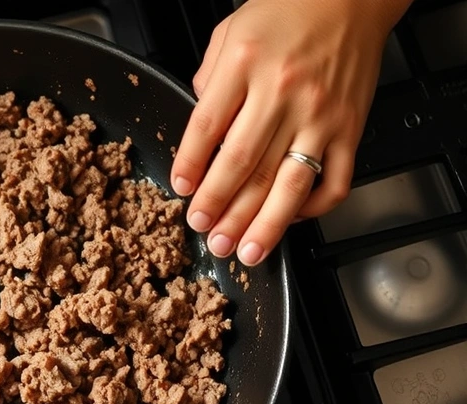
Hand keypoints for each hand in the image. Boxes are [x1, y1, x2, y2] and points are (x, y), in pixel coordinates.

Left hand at [170, 0, 411, 265]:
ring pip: (288, 184)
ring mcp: (321, 115)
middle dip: (219, 206)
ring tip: (242, 252)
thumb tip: (199, 133)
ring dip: (262, 225)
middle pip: (244, 163)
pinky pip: (335, 181)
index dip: (190, 164)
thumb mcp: (232, 32)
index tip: (181, 189)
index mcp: (246, 65)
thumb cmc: (288, 11)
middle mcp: (284, 92)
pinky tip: (289, 222)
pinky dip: (313, 209)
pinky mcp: (350, 129)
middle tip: (204, 231)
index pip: (207, 126)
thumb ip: (210, 80)